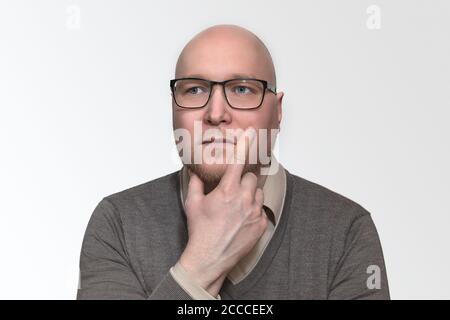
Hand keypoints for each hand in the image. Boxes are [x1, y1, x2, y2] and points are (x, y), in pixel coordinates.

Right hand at [179, 128, 268, 296]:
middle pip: (251, 177)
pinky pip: (261, 209)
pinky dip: (253, 210)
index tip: (250, 133)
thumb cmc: (200, 230)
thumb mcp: (192, 204)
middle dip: (242, 180)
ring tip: (236, 207)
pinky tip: (241, 219)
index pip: (238, 161)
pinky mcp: (260, 225)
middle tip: (232, 191)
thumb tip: (195, 172)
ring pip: (257, 192)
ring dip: (249, 195)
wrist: (210, 257)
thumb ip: (195, 183)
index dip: (244, 145)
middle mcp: (244, 199)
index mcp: (227, 190)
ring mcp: (254, 212)